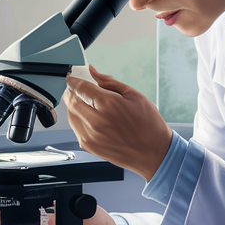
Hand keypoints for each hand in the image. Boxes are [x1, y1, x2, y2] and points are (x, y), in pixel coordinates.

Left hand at [63, 65, 173, 180]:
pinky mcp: (89, 146)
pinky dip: (77, 119)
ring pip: (70, 114)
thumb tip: (93, 72)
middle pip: (71, 100)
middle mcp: (96, 121)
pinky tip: (90, 117)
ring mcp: (91, 135)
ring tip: (85, 102)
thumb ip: (110, 82)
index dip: (74, 80)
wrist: (153, 152)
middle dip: (71, 91)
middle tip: (77, 88)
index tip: (73, 77)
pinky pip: (75, 128)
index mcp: (109, 104)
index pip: (80, 87)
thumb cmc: (148, 124)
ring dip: (73, 105)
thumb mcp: (134, 96)